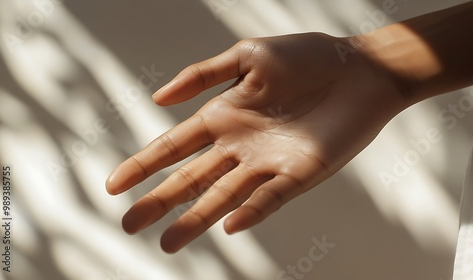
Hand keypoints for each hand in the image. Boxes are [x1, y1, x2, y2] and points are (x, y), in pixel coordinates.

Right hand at [106, 32, 406, 252]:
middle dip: (159, 202)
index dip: (143, 166)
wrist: (359, 70)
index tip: (113, 186)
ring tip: (167, 243)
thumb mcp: (248, 56)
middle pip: (191, 179)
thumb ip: (204, 75)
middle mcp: (238, 146)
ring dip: (196, 219)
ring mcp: (267, 163)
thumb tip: (157, 100)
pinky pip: (270, 198)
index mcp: (222, 118)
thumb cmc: (306, 57)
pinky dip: (249, 211)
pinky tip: (226, 226)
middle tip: (128, 225)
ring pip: (224, 196)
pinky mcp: (299, 174)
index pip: (173, 147)